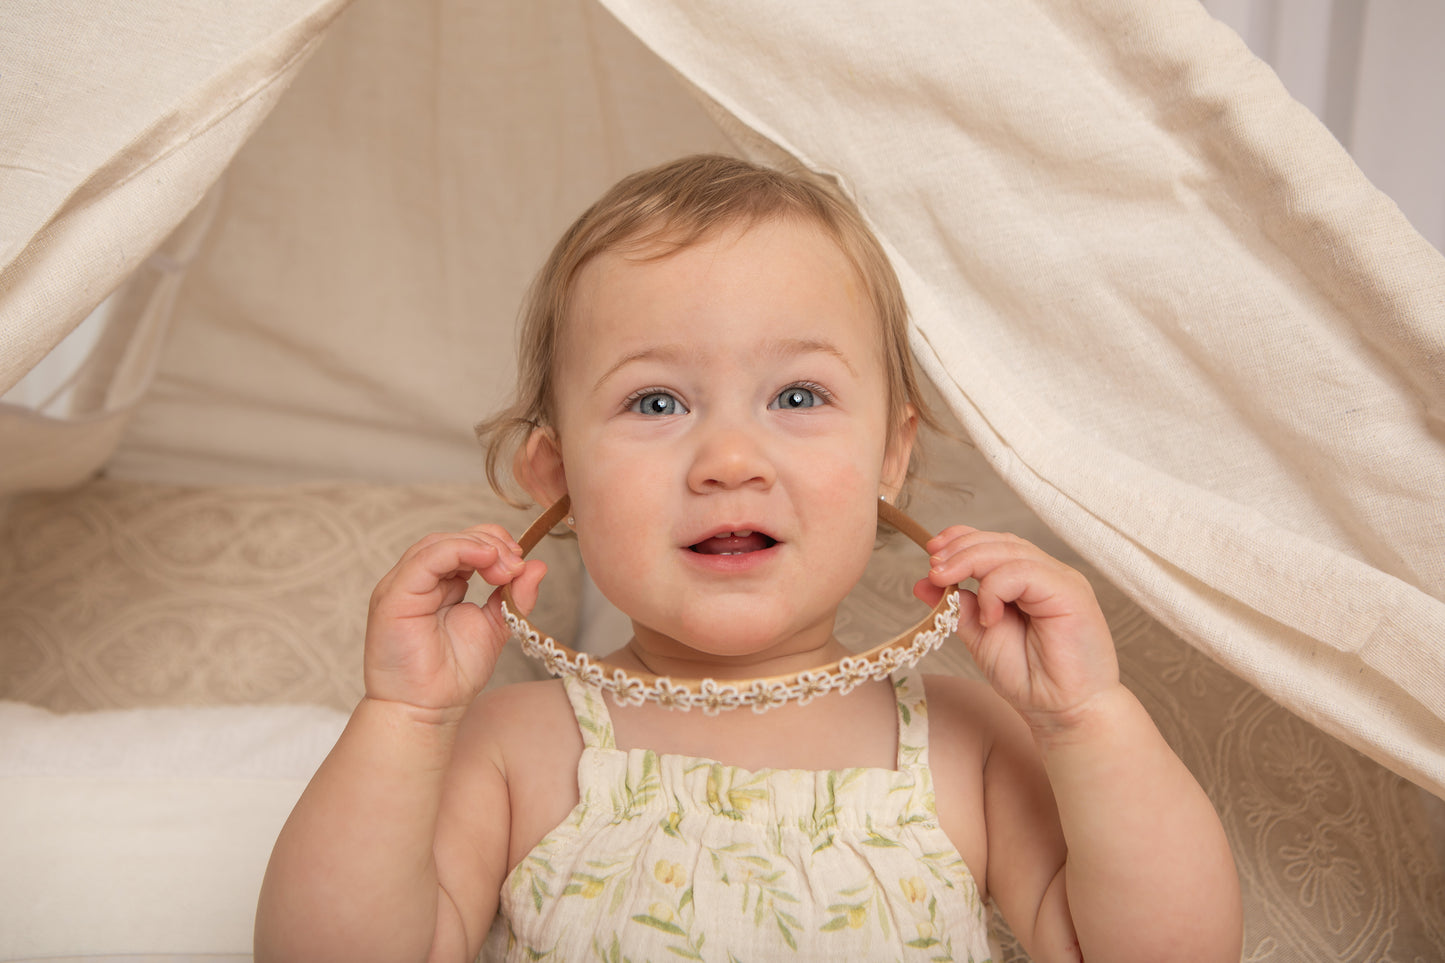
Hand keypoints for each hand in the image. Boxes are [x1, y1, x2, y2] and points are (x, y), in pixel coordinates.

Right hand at [363, 525, 546, 712]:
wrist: (427, 712)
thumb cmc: (453, 676)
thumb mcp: (494, 626)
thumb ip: (513, 596)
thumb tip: (537, 565)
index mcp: (437, 585)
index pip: (462, 545)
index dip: (494, 545)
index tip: (520, 562)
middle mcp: (416, 581)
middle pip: (451, 539)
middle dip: (491, 543)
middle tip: (516, 563)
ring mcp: (401, 586)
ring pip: (438, 543)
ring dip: (479, 545)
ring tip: (505, 566)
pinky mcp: (394, 596)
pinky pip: (426, 559)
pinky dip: (459, 550)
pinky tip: (486, 557)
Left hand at [913, 527, 1119, 730]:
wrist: (1064, 713)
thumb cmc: (1031, 678)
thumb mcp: (982, 636)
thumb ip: (959, 608)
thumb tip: (924, 582)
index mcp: (1029, 580)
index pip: (995, 543)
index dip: (961, 540)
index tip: (931, 552)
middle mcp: (1048, 575)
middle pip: (1001, 543)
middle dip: (960, 549)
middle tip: (933, 568)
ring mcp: (1061, 581)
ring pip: (1011, 552)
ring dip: (969, 562)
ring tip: (945, 582)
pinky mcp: (1071, 594)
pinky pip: (1025, 573)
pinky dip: (996, 588)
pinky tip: (989, 616)